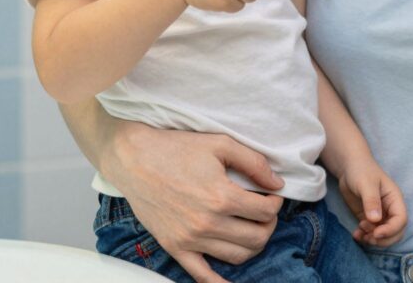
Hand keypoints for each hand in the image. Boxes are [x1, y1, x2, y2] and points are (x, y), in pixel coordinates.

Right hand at [103, 122, 284, 282]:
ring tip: (251, 228)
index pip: (266, 211)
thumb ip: (254, 163)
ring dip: (253, 245)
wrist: (134, 159)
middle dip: (268, 225)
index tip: (271, 195)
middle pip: (256, 238)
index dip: (275, 202)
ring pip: (237, 256)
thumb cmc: (176, 148)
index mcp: (221, 197)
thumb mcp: (220, 144)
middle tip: (265, 212)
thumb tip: (277, 183)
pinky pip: (201, 275)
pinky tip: (231, 282)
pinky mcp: (175, 247)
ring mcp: (190, 239)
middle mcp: (207, 223)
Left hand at [337, 159, 406, 247]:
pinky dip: (365, 238)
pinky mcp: (369, 219)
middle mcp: (390, 210)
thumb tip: (375, 219)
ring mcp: (380, 216)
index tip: (376, 233)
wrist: (349, 167)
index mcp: (395, 199)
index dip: (391, 230)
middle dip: (383, 239)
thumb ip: (371, 201)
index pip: (401, 220)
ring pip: (384, 236)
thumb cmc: (361, 170)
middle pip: (396, 233)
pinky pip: (371, 234)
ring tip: (360, 233)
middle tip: (368, 236)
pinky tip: (356, 235)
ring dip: (373, 240)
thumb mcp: (366, 183)